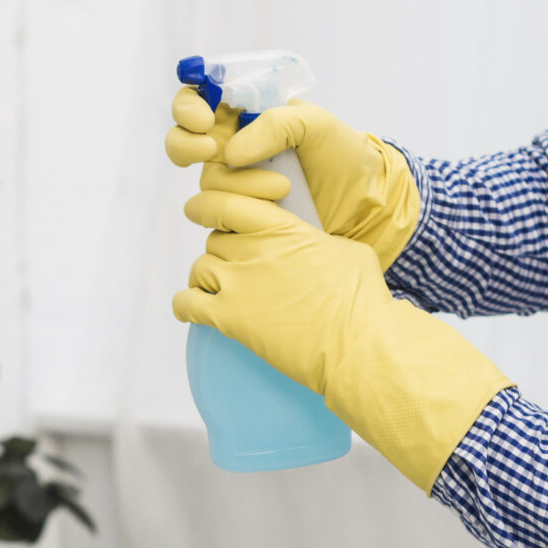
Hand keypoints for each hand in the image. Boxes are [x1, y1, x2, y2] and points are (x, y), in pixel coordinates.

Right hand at [163, 89, 421, 269]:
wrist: (364, 203)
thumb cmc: (342, 155)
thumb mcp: (316, 124)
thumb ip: (275, 125)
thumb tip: (230, 153)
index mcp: (246, 114)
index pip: (198, 99)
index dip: (188, 106)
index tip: (204, 118)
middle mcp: (232, 146)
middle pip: (182, 141)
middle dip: (185, 144)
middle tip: (211, 150)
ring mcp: (234, 183)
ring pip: (205, 183)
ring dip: (239, 184)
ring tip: (283, 187)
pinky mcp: (239, 217)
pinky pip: (219, 215)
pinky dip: (243, 209)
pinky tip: (277, 207)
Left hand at [174, 190, 510, 492]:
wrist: (358, 344)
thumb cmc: (362, 299)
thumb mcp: (345, 251)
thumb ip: (315, 241)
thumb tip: (312, 246)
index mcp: (281, 227)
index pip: (226, 203)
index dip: (206, 205)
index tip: (200, 210)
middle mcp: (254, 250)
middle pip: (214, 240)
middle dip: (222, 252)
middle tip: (237, 270)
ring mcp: (239, 284)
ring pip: (199, 268)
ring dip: (206, 278)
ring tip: (220, 292)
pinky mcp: (230, 319)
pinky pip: (186, 303)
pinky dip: (184, 305)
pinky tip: (191, 309)